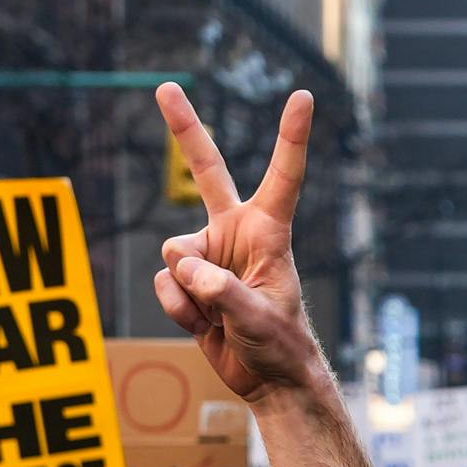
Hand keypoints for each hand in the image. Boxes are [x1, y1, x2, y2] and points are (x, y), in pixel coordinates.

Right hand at [151, 85, 327, 402]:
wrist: (266, 379)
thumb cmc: (279, 345)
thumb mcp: (258, 319)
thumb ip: (222, 291)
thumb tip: (186, 269)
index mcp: (269, 232)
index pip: (283, 177)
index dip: (291, 137)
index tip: (302, 97)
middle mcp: (235, 233)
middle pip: (206, 172)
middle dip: (185, 129)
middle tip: (166, 87)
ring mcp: (209, 256)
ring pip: (174, 254)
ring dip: (190, 292)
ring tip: (219, 316)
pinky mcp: (188, 280)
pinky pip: (164, 285)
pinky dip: (179, 310)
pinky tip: (204, 325)